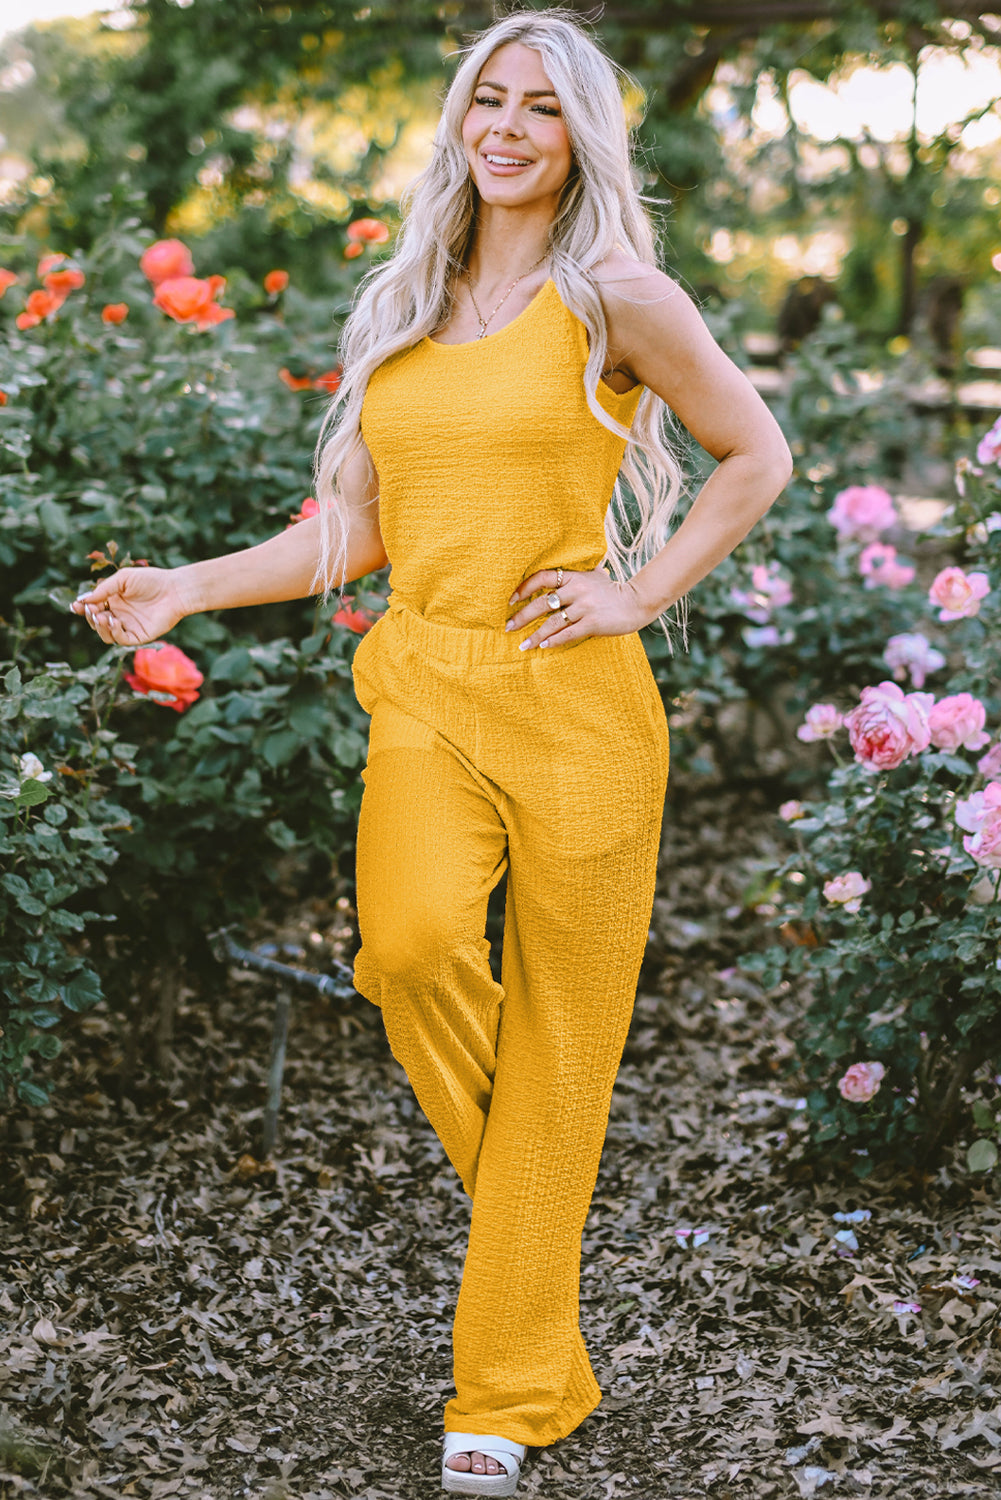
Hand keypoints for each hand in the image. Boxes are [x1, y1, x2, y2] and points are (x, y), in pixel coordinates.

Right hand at [70, 566, 188, 647]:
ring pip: (105, 634)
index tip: (75, 605)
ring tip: (102, 616)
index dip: (82, 608)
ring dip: (100, 627)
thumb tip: (83, 600)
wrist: (174, 590)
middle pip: (96, 622)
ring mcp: (128, 627)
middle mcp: (119, 615)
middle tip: (92, 610)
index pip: (93, 608)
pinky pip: (121, 640)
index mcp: (113, 601)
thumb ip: (103, 590)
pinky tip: (114, 621)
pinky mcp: (139, 636)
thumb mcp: (122, 579)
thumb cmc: (151, 580)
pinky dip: (114, 632)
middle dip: (90, 617)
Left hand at [506, 565, 650, 649]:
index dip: (524, 588)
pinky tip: (543, 647)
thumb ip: (578, 575)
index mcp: (574, 577)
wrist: (637, 602)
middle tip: (508, 627)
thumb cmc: (613, 592)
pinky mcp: (593, 623)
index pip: (542, 577)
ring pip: (552, 622)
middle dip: (522, 616)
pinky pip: (568, 633)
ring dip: (535, 635)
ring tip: (522, 645)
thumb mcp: (595, 577)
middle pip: (542, 603)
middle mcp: (577, 590)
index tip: (510, 600)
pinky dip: (554, 641)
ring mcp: (585, 607)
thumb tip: (563, 574)